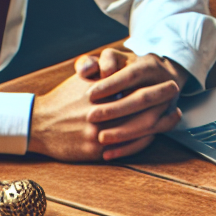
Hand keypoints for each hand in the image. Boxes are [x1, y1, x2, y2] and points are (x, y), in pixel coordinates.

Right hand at [30, 51, 186, 161]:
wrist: (38, 125)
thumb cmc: (62, 101)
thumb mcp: (79, 82)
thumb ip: (99, 72)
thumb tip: (115, 65)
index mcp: (97, 94)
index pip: (132, 89)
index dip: (154, 88)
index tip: (170, 83)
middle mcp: (100, 114)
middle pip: (140, 109)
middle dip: (162, 101)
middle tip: (177, 93)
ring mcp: (100, 134)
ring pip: (138, 129)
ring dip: (160, 122)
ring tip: (175, 114)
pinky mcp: (97, 151)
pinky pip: (126, 148)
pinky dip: (144, 141)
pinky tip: (156, 134)